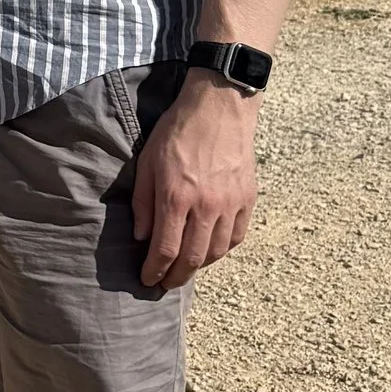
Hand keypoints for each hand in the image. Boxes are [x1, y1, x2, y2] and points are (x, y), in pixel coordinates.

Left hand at [131, 72, 258, 288]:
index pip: (165, 250)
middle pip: (193, 258)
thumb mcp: (148, 162)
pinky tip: (211, 249)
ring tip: (186, 268)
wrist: (220, 107)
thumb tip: (142, 237)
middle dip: (176, 277)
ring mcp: (231, 204)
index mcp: (177, 197)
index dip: (155, 271)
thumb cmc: (178, 131)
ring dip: (200, 266)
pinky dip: (223, 249)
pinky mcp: (248, 198)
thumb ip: (143, 203)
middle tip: (165, 284)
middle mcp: (206, 206)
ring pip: (217, 252)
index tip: (147, 280)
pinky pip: (237, 236)